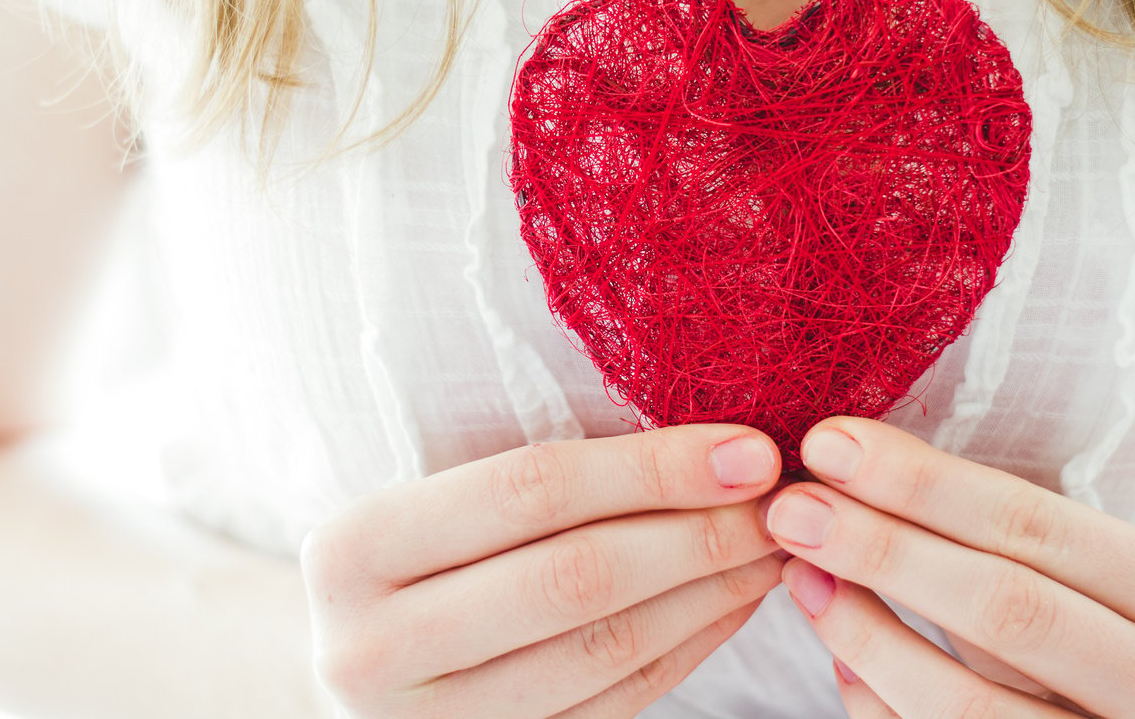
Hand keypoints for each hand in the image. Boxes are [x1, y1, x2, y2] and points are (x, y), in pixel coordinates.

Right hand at [301, 424, 785, 716]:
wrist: (353, 655)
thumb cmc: (410, 553)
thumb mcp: (428, 496)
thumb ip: (531, 476)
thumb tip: (707, 441)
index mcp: (353, 549)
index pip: (530, 491)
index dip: (651, 468)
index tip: (748, 449)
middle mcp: (373, 648)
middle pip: (575, 578)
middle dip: (698, 534)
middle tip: (781, 502)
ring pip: (606, 649)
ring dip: (711, 593)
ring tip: (773, 544)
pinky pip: (617, 702)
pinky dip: (689, 646)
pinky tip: (734, 600)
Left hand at [761, 418, 1134, 717]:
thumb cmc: (1105, 640)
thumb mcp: (1085, 582)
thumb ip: (997, 539)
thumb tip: (849, 474)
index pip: (1039, 527)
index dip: (924, 483)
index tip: (829, 443)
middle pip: (1008, 609)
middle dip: (884, 548)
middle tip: (792, 507)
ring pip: (969, 707)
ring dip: (865, 633)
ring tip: (800, 578)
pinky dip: (879, 704)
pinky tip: (840, 656)